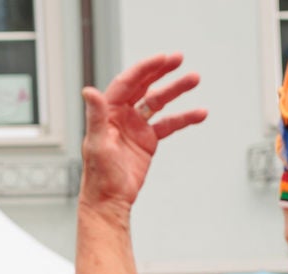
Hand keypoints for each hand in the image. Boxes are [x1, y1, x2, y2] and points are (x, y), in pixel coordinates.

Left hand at [79, 53, 206, 214]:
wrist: (109, 201)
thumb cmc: (99, 176)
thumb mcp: (97, 144)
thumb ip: (96, 115)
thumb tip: (88, 91)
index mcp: (108, 112)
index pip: (127, 82)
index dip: (144, 69)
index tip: (162, 59)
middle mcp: (122, 115)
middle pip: (144, 85)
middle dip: (162, 71)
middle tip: (179, 58)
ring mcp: (136, 126)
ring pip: (159, 101)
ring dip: (176, 90)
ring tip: (194, 79)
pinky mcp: (148, 140)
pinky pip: (168, 124)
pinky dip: (183, 118)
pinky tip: (199, 113)